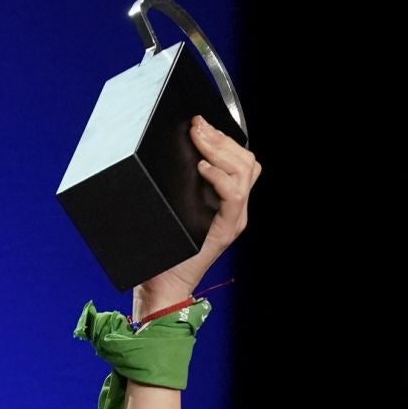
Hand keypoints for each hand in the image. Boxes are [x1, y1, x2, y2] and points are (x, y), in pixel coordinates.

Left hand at [134, 115, 262, 316]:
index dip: (222, 137)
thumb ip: (174, 186)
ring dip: (222, 151)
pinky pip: (234, 195)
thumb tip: (160, 154)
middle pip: (246, 160)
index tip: (199, 123)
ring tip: (199, 142)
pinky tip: (202, 170)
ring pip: (246, 172)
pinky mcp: (226, 229)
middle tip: (197, 128)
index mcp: (224, 200)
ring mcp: (233, 218)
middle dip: (222, 138)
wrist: (161, 285)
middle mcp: (234, 208)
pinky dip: (220, 178)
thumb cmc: (160, 250)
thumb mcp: (168, 209)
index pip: (238, 159)